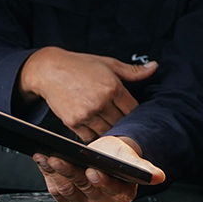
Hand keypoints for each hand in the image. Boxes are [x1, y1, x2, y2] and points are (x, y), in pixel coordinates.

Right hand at [18, 47, 157, 141]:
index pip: (133, 109)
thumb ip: (133, 70)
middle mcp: (100, 102)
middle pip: (121, 122)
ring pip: (107, 131)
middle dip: (122, 121)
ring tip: (107, 122)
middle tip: (119, 118)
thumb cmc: (79, 65)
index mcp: (113, 87)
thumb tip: (154, 67)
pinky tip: (94, 126)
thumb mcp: (109, 64)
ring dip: (109, 129)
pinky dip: (94, 134)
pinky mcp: (73, 122)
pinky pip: (90, 137)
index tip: (130, 111)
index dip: (134, 111)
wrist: (48, 70)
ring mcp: (86, 114)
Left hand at [33, 135, 164, 201]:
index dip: (101, 181)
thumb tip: (158, 176)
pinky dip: (48, 175)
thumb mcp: (131, 158)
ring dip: (55, 173)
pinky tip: (44, 162)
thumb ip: (143, 167)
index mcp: (123, 194)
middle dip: (70, 172)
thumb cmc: (117, 157)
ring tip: (48, 158)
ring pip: (67, 190)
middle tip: (59, 159)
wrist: (105, 157)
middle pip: (84, 188)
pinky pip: (55, 192)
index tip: (93, 170)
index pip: (111, 189)